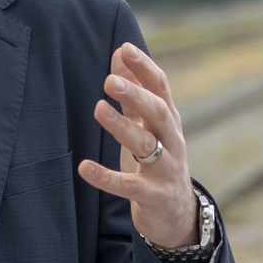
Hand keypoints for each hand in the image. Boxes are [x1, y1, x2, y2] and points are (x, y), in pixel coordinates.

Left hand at [78, 42, 197, 247]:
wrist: (178, 214)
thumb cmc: (159, 160)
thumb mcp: (148, 124)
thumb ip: (133, 91)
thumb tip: (120, 52)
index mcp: (169, 120)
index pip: (160, 88)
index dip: (144, 68)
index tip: (125, 48)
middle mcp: (171, 141)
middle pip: (158, 113)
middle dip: (136, 95)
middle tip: (110, 81)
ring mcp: (165, 169)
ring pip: (146, 144)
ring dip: (122, 126)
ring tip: (98, 109)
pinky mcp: (153, 196)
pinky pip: (129, 186)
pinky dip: (106, 177)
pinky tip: (84, 167)